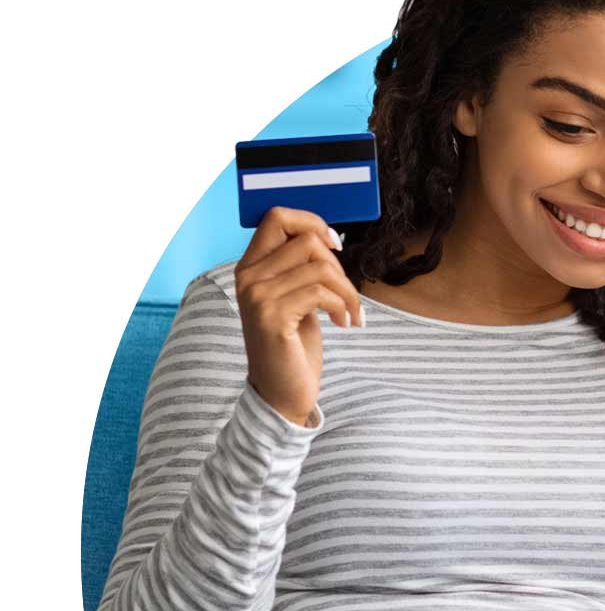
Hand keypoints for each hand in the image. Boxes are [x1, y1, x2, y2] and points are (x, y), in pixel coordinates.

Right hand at [234, 207, 362, 426]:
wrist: (282, 394)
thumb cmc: (293, 347)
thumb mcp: (296, 299)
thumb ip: (301, 268)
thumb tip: (327, 237)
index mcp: (251, 267)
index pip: (277, 216)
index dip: (312, 222)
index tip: (335, 247)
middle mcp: (248, 277)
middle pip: (306, 239)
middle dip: (338, 265)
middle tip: (347, 295)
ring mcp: (257, 297)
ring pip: (320, 267)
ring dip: (347, 291)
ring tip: (351, 313)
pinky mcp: (272, 317)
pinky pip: (320, 292)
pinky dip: (342, 306)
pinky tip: (344, 323)